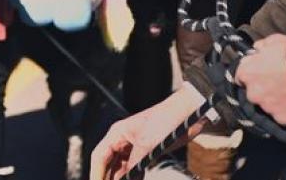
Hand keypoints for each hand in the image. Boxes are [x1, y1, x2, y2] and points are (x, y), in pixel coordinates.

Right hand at [90, 88, 207, 179]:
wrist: (189, 113)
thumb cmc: (167, 119)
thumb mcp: (148, 144)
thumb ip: (134, 164)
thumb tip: (126, 179)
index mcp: (117, 133)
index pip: (99, 156)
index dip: (96, 173)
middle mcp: (123, 140)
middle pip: (108, 163)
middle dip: (107, 177)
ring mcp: (135, 146)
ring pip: (121, 167)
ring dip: (121, 178)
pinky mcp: (147, 151)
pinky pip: (134, 167)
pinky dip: (133, 176)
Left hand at [237, 34, 285, 125]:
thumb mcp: (275, 41)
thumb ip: (261, 46)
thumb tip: (257, 49)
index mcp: (247, 73)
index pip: (241, 76)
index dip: (251, 74)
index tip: (259, 73)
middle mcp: (253, 92)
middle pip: (253, 92)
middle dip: (262, 88)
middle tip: (277, 83)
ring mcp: (266, 107)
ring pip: (266, 105)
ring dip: (273, 100)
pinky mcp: (281, 118)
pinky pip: (279, 114)